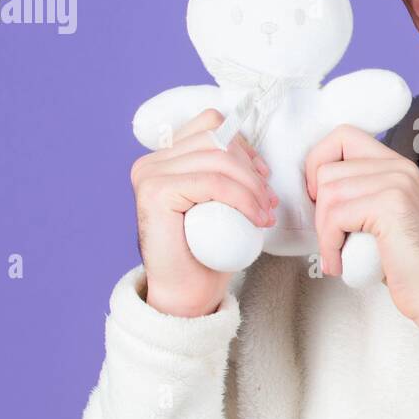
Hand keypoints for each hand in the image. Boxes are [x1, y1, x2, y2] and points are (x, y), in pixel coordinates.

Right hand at [131, 108, 278, 316]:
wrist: (187, 293)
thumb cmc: (208, 252)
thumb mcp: (221, 203)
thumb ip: (227, 173)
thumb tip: (255, 158)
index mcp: (165, 158)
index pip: (211, 124)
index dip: (244, 146)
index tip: (263, 177)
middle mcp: (152, 162)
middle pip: (217, 138)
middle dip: (252, 168)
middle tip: (268, 201)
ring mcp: (150, 174)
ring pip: (218, 157)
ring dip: (251, 186)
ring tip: (264, 212)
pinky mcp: (156, 192)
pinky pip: (212, 181)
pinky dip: (242, 198)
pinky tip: (256, 219)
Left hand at [304, 124, 418, 325]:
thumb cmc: (406, 265)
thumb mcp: (380, 218)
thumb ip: (358, 194)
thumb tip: (311, 187)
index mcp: (397, 165)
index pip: (343, 135)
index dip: (318, 163)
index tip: (319, 199)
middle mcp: (399, 167)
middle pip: (327, 168)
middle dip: (319, 209)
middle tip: (331, 238)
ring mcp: (397, 183)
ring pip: (328, 193)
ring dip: (323, 231)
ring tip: (337, 254)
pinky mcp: (390, 205)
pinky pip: (335, 216)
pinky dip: (329, 245)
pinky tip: (339, 264)